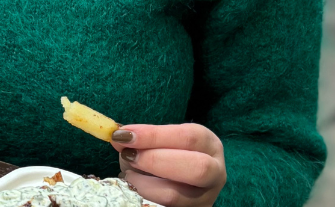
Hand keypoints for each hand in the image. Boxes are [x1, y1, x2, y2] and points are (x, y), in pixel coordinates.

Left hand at [110, 124, 225, 206]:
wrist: (179, 179)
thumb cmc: (168, 153)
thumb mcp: (160, 141)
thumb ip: (143, 139)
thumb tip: (119, 140)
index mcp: (209, 144)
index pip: (187, 137)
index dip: (154, 136)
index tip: (124, 135)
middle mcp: (215, 173)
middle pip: (195, 168)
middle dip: (155, 160)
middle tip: (128, 156)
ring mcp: (205, 199)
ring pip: (175, 195)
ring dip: (143, 184)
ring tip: (128, 174)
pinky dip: (144, 197)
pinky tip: (134, 188)